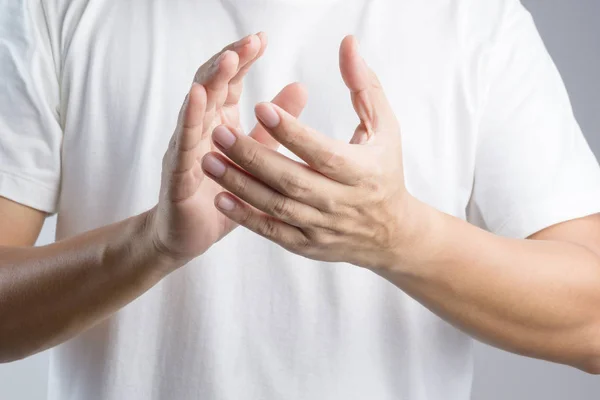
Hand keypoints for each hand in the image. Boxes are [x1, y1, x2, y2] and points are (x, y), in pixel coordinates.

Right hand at [148, 33, 307, 262]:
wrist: (189, 235)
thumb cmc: (220, 193)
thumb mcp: (255, 155)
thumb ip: (273, 125)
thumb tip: (300, 87)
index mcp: (218, 124)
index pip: (228, 82)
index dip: (243, 60)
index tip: (261, 39)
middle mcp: (200, 130)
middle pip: (211, 85)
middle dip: (229, 61)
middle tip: (250, 41)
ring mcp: (185, 149)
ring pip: (196, 107)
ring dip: (210, 81)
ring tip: (228, 59)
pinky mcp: (176, 173)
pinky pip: (183, 143)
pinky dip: (189, 118)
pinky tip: (198, 98)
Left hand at [201, 36, 424, 269]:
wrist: (391, 232)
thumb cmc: (384, 170)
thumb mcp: (384, 127)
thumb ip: (364, 85)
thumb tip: (347, 44)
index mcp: (361, 170)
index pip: (320, 151)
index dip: (290, 131)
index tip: (260, 107)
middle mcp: (340, 201)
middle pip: (291, 180)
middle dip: (252, 156)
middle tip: (218, 132)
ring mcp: (322, 226)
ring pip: (276, 207)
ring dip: (240, 185)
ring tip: (207, 161)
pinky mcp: (307, 244)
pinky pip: (274, 232)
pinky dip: (246, 218)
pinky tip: (221, 199)